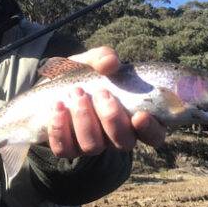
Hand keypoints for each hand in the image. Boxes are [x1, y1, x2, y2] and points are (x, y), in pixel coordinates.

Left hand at [47, 46, 165, 158]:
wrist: (53, 86)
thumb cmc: (84, 74)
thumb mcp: (94, 61)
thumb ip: (104, 57)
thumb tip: (110, 63)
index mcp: (134, 117)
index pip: (154, 135)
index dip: (150, 130)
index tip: (141, 115)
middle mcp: (116, 136)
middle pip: (124, 142)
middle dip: (112, 118)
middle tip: (101, 93)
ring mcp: (92, 145)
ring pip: (93, 146)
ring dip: (85, 119)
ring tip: (77, 93)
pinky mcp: (67, 149)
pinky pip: (64, 149)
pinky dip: (60, 128)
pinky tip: (58, 107)